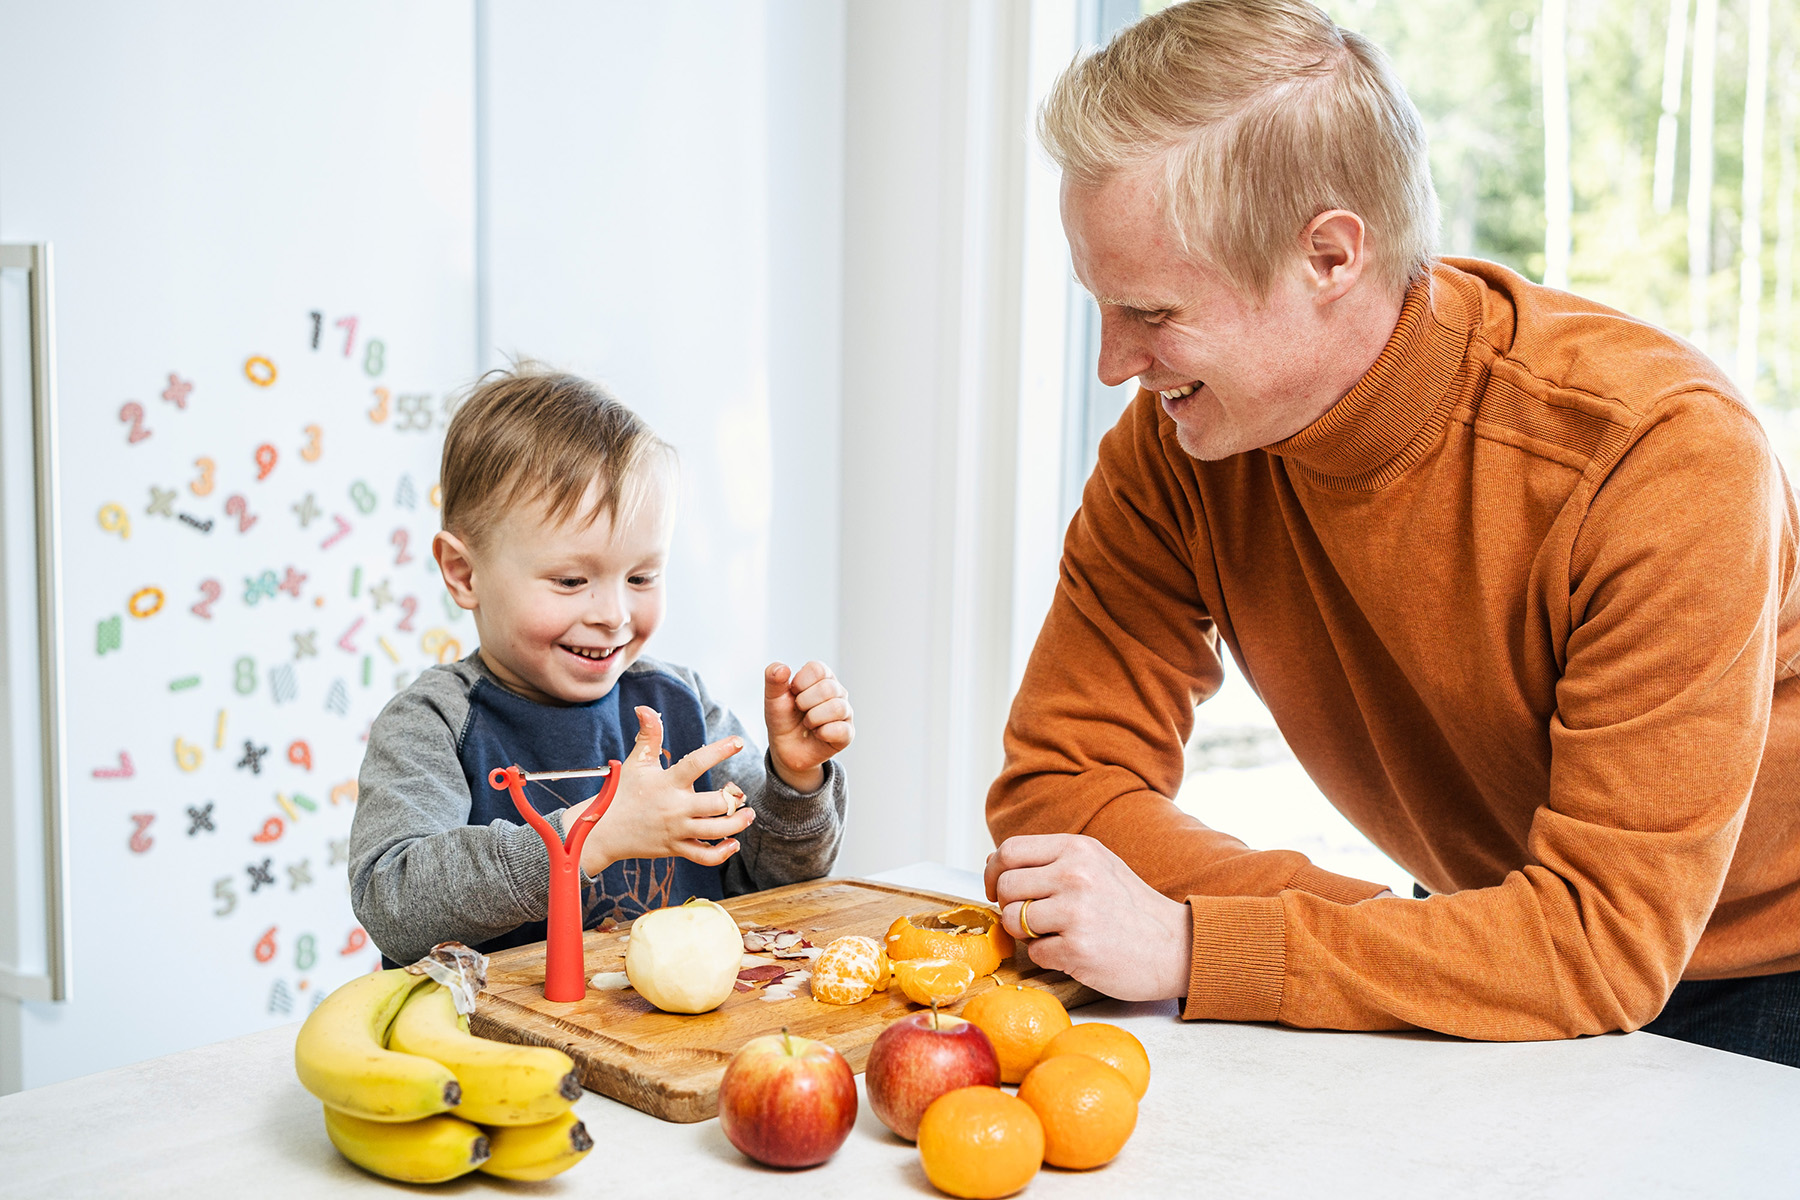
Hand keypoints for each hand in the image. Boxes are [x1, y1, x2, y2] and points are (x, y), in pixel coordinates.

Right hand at [568, 706, 754, 875]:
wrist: (603, 831)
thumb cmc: (623, 792)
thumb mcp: (637, 762)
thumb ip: (648, 735)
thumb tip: (645, 708)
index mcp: (666, 783)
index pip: (696, 763)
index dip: (719, 751)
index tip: (738, 741)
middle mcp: (674, 808)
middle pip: (715, 805)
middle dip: (735, 799)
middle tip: (739, 793)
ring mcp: (676, 831)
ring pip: (716, 831)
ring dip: (738, 823)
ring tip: (747, 815)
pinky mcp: (676, 849)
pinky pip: (705, 857)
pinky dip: (723, 852)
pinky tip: (733, 842)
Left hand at [764, 661, 853, 791]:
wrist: (785, 748)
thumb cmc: (783, 718)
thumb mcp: (773, 697)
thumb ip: (773, 678)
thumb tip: (782, 668)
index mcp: (821, 677)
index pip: (818, 669)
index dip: (800, 683)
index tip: (793, 693)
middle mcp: (837, 692)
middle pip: (827, 688)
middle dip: (804, 703)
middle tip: (800, 711)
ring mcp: (845, 712)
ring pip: (837, 708)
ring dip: (813, 719)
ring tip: (808, 724)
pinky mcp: (847, 733)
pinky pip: (841, 730)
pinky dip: (822, 733)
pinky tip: (817, 734)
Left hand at [984, 834, 1192, 1002]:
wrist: (1175, 946)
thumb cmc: (1129, 908)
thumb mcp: (1096, 865)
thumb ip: (1050, 861)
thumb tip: (994, 865)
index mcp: (1077, 849)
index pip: (1010, 850)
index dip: (994, 872)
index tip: (996, 888)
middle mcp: (1075, 875)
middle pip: (1006, 887)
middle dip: (1010, 907)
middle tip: (1032, 918)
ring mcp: (1075, 912)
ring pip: (1012, 920)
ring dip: (1026, 934)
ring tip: (1056, 933)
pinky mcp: (1077, 948)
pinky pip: (1034, 952)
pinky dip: (1048, 956)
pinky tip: (1074, 951)